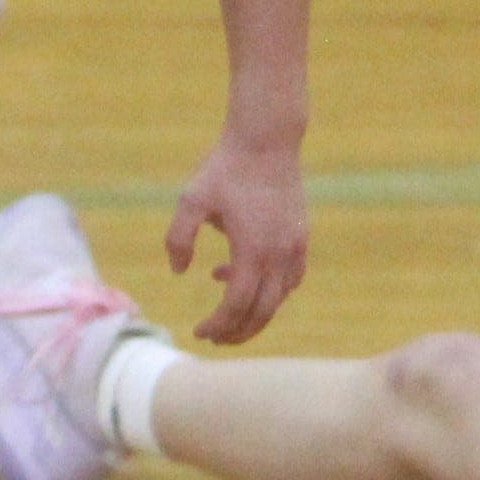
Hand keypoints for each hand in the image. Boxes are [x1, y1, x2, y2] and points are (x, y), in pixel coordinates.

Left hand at [168, 135, 307, 344]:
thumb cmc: (225, 169)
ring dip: (254, 313)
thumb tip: (178, 273)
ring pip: (279, 299)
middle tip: (214, 338)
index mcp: (252, 251)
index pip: (236, 306)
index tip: (199, 332)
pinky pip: (291, 280)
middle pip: (262, 313)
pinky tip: (243, 278)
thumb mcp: (190, 200)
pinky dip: (271, 291)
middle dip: (238, 332)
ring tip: (226, 312)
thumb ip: (178, 239)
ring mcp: (295, 248)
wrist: (267, 141)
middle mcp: (279, 255)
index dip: (218, 326)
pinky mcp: (301, 238)